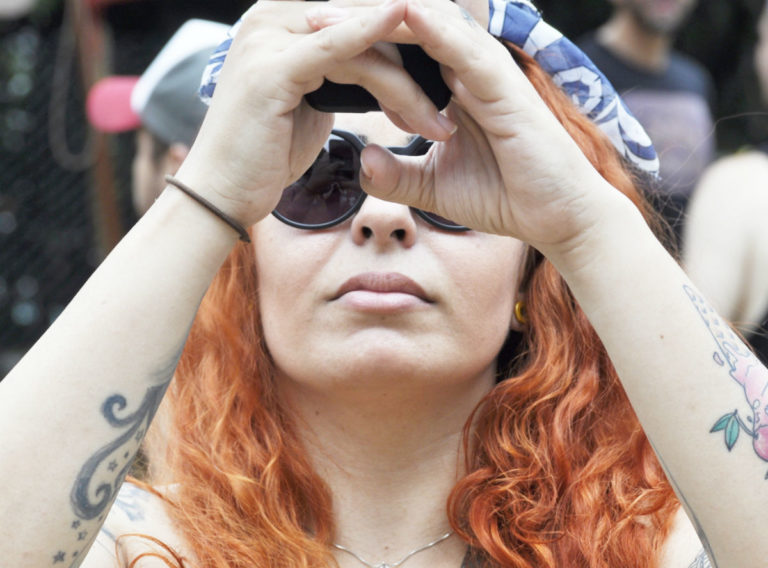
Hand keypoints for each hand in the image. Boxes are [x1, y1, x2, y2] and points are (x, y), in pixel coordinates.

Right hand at [174, 0, 455, 228]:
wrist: (221, 194)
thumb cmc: (264, 156)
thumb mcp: (308, 105)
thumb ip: (336, 77)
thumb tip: (372, 71)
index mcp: (283, 22)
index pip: (357, 16)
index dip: (406, 40)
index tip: (449, 71)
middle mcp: (273, 16)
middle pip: (362, 18)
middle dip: (417, 58)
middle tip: (460, 93)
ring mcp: (269, 36)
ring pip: (359, 40)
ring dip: (408, 82)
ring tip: (440, 126)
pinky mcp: (272, 66)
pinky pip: (335, 47)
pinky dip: (372, 38)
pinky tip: (407, 28)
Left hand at [311, 0, 626, 261]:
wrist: (554, 218)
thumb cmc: (503, 196)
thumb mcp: (434, 187)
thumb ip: (397, 173)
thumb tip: (363, 160)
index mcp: (451, 84)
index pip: (395, 47)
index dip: (353, 39)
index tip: (306, 41)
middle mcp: (466, 67)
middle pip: (401, 25)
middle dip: (352, 17)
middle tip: (302, 14)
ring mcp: (485, 70)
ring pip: (424, 23)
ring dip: (375, 14)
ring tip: (325, 12)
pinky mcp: (502, 83)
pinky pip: (459, 44)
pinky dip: (425, 26)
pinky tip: (393, 11)